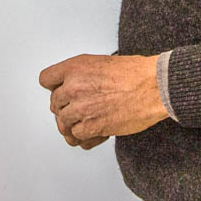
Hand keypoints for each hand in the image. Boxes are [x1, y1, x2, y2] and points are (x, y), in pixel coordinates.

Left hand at [38, 53, 167, 148]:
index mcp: (75, 67)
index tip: (62, 91)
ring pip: (63, 124)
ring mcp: (81, 108)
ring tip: (88, 123)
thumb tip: (75, 86)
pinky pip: (77, 138)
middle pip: (54, 104)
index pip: (46, 80)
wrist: (154, 86)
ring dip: (75, 125)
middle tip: (82, 109)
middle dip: (67, 108)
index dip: (55, 87)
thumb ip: (82, 74)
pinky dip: (86, 138)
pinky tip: (97, 132)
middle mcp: (74, 87)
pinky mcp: (92, 127)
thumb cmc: (136, 73)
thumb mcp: (102, 62)